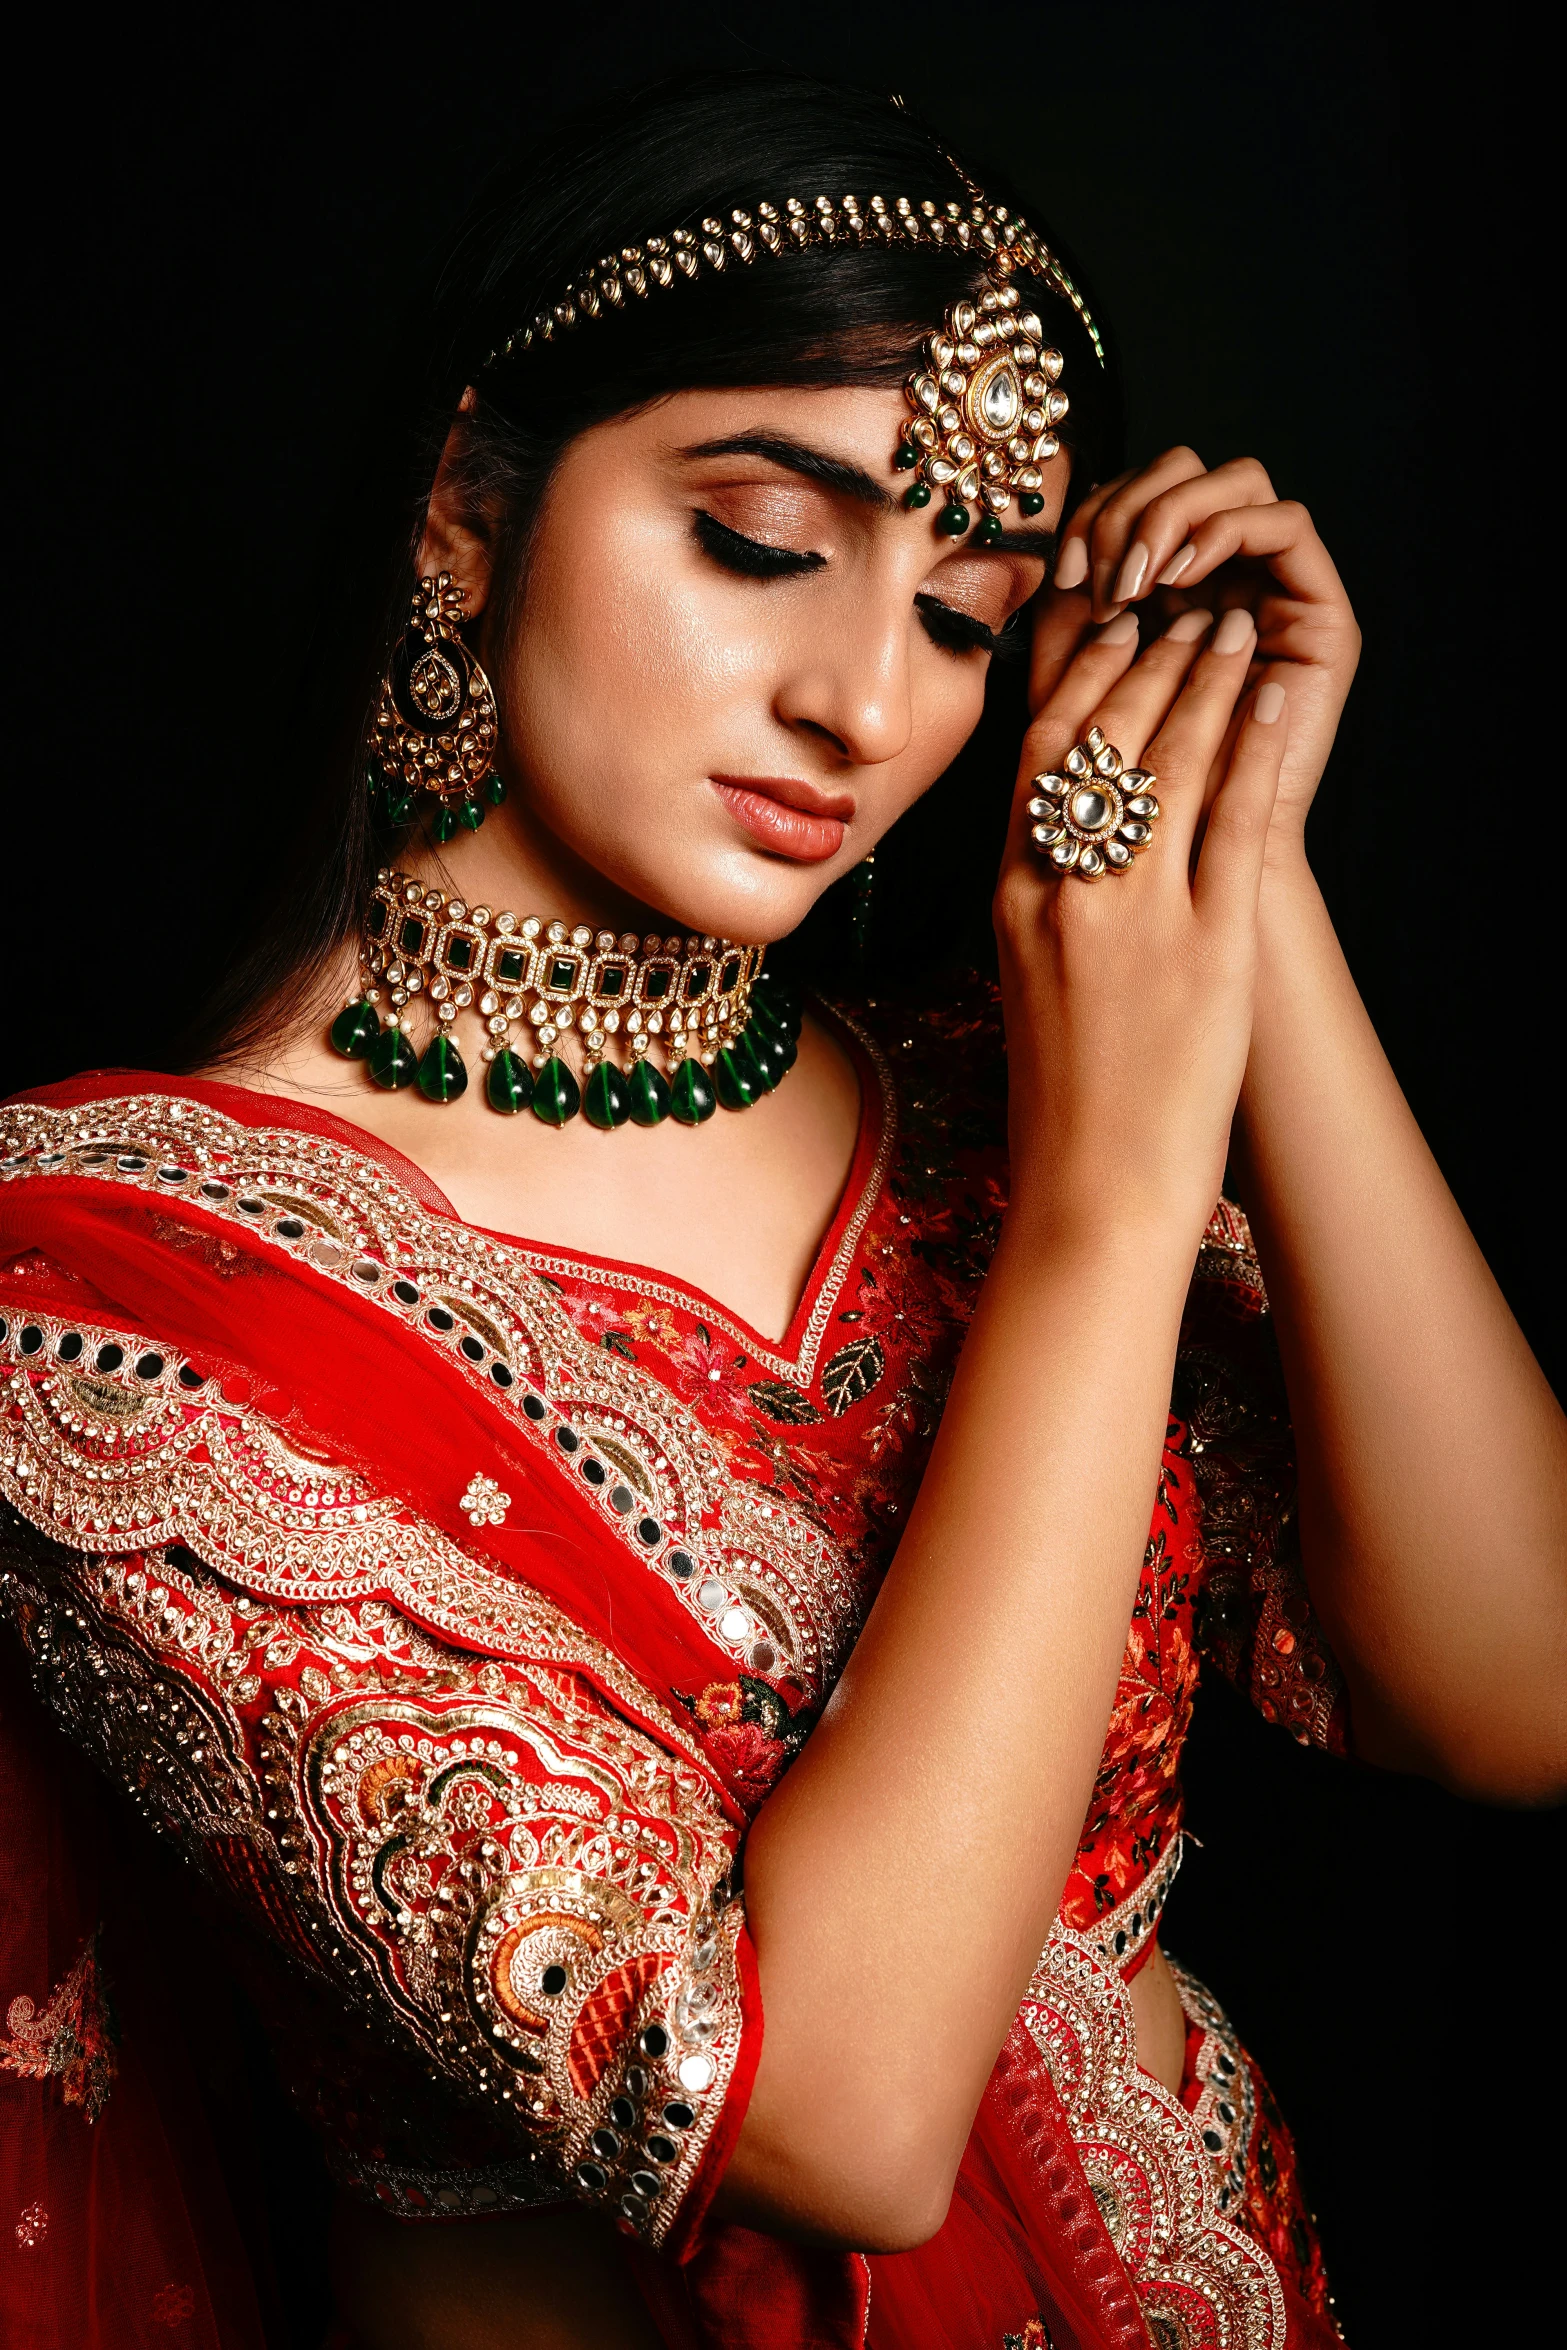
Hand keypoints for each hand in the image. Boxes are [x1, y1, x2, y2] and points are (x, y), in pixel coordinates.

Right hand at [996, 598, 1286, 1246]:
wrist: (1094, 1186)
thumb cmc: (1061, 1100)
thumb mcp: (1024, 985)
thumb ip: (1040, 905)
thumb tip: (1061, 844)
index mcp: (1014, 901)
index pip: (1039, 759)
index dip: (1079, 681)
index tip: (1109, 633)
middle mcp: (1066, 895)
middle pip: (1103, 744)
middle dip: (1146, 661)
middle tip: (1179, 605)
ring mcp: (1136, 918)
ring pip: (1168, 768)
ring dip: (1203, 685)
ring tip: (1226, 630)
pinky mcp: (1204, 948)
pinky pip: (1231, 828)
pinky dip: (1251, 755)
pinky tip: (1267, 704)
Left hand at [1031, 449, 1358, 850]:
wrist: (1190, 861)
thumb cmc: (1129, 792)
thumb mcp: (1072, 695)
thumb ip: (1063, 623)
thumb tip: (1055, 544)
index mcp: (1169, 584)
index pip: (1138, 492)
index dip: (1096, 516)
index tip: (1064, 576)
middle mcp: (1228, 574)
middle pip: (1188, 469)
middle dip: (1130, 509)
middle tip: (1101, 578)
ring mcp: (1277, 587)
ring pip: (1239, 480)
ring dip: (1173, 517)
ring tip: (1137, 582)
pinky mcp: (1321, 611)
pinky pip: (1286, 524)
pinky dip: (1224, 532)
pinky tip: (1179, 579)